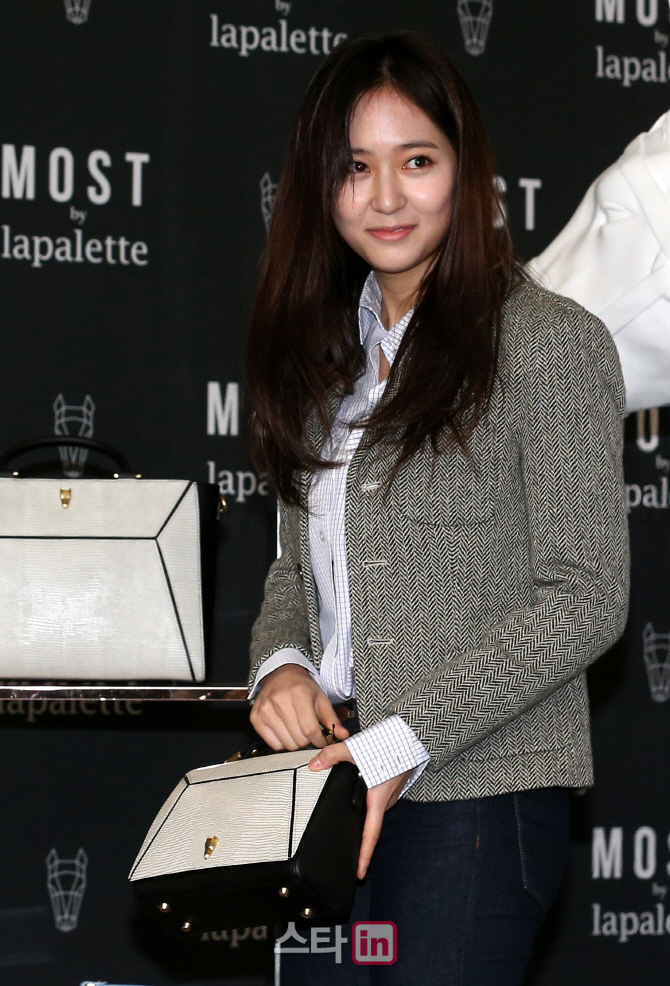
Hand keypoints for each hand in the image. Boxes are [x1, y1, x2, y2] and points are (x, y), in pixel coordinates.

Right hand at [250, 664, 349, 750]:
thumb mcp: (320, 698)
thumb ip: (331, 718)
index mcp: (298, 694)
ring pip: (286, 744)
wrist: (279, 675)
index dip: (319, 740)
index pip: (310, 729)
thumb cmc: (301, 687)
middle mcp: (279, 701)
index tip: (322, 740)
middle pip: (299, 739)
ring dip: (295, 742)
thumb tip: (342, 735)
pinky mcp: (256, 718)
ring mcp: (265, 710)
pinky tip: (286, 731)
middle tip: (309, 732)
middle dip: (308, 741)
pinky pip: (273, 744)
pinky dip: (282, 742)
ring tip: (297, 730)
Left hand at [308, 742, 411, 879]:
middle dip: (360, 836)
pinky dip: (370, 799)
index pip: (370, 834)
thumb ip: (333, 756)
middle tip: (348, 848)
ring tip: (351, 820)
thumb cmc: (390, 742)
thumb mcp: (356, 748)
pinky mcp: (394, 781)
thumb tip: (314, 765)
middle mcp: (387, 798)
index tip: (360, 872)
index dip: (365, 855)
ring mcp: (393, 790)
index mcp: (378, 798)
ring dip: (364, 812)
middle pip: (371, 823)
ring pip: (375, 809)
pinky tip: (362, 790)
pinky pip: (380, 797)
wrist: (412, 731)